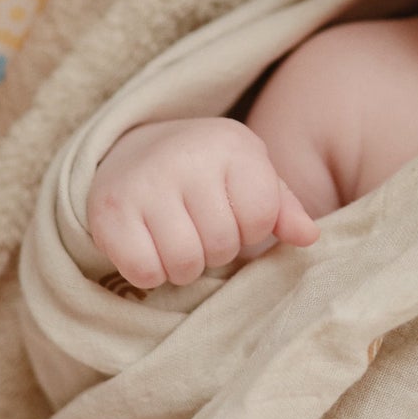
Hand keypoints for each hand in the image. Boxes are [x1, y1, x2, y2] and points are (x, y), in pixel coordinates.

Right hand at [86, 117, 319, 288]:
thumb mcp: (250, 176)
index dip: (249, 229)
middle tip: (199, 229)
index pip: (260, 218)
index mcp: (232, 145)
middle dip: (216, 251)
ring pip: (184, 263)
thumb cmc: (207, 172)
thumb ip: (283, 207)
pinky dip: (150, 273)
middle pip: (222, 245)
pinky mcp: (108, 211)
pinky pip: (144, 271)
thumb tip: (309, 237)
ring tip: (177, 240)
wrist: (132, 150)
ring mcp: (144, 183)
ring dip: (184, 266)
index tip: (231, 213)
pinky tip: (149, 247)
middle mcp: (186, 157)